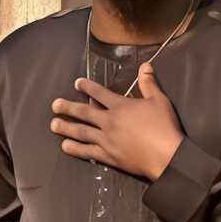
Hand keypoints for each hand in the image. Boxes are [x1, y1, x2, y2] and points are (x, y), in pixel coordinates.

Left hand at [49, 62, 183, 181]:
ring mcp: (106, 139)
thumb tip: (144, 66)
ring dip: (66, 127)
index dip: (87, 87)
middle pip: (84, 112)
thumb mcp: (159, 100)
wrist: (166, 155)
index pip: (100, 93)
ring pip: (81, 131)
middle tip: (54, 105)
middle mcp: (109, 121)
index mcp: (121, 106)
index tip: (77, 83)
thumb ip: (149, 83)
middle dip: (67, 107)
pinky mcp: (108, 155)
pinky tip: (65, 146)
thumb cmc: (164, 126)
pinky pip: (87, 151)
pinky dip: (75, 148)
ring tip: (53, 125)